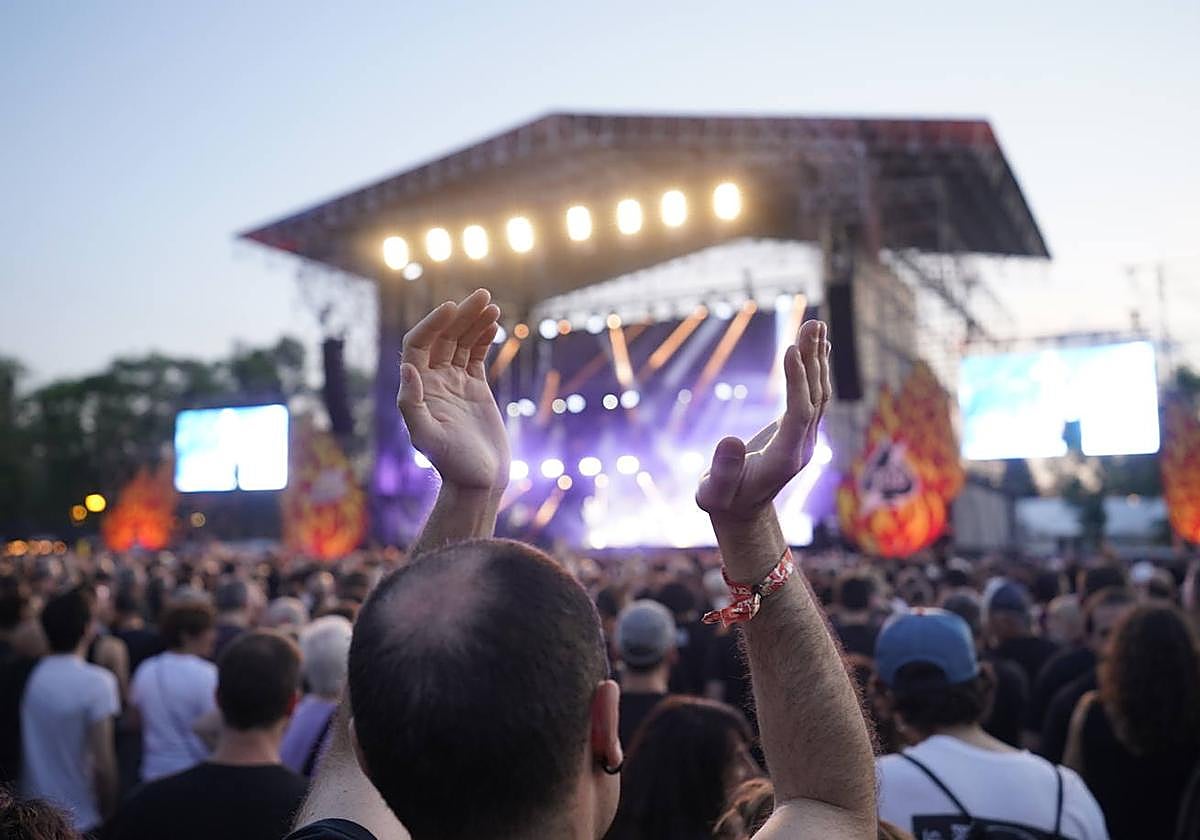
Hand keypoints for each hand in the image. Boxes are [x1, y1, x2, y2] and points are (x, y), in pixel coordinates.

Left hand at [397, 289, 510, 491]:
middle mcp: (432, 382)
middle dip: (461, 315)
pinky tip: (494, 324)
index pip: (419, 344)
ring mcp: (454, 383)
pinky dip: (483, 338)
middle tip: (482, 296)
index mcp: (418, 388)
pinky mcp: (474, 388)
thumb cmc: (451, 464)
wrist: (477, 481)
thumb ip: (413, 405)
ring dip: (474, 322)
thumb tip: (408, 369)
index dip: (433, 323)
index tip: (453, 308)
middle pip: (443, 337)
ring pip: (461, 343)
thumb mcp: (427, 438)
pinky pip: (476, 355)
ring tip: (491, 304)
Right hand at [696, 320, 830, 521]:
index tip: (790, 350)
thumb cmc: (722, 501)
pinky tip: (814, 346)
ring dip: (816, 359)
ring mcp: (804, 437)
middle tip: (813, 323)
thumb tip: (728, 440)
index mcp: (784, 459)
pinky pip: (811, 394)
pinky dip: (812, 368)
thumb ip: (721, 471)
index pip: (798, 415)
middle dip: (812, 360)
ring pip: (817, 393)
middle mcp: (802, 445)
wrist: (740, 510)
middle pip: (815, 398)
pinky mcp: (798, 429)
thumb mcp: (713, 493)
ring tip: (815, 325)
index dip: (797, 382)